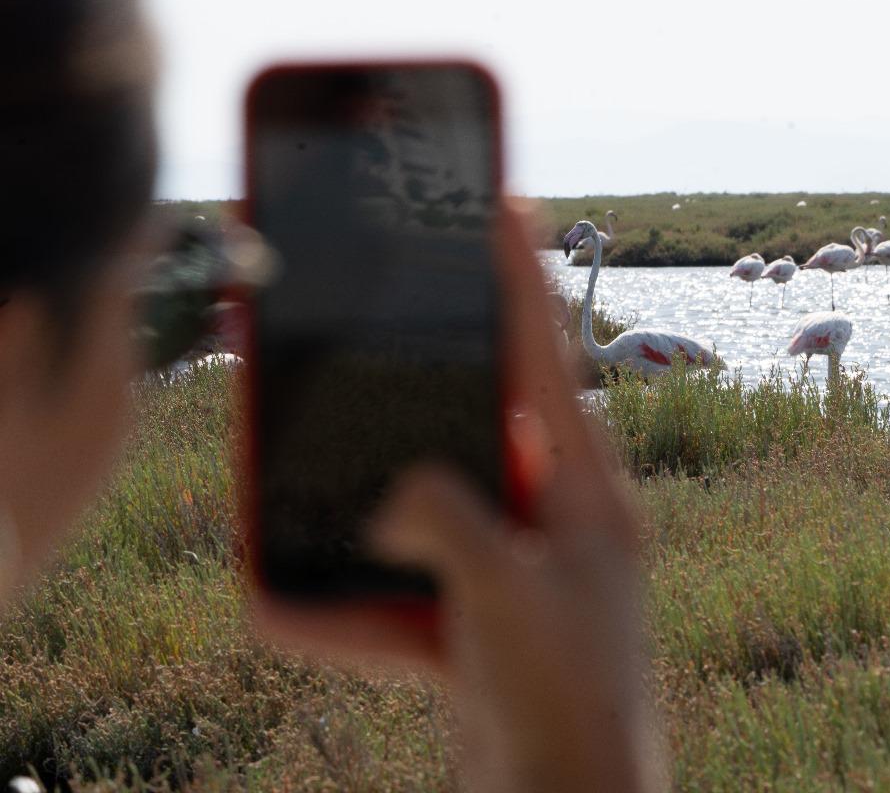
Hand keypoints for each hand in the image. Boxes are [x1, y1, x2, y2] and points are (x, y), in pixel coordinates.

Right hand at [253, 202, 661, 792]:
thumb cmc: (567, 704)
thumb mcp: (506, 596)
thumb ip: (448, 522)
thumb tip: (397, 493)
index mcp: (586, 493)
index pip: (548, 361)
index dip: (520, 279)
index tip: (503, 202)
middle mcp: (555, 520)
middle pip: (478, 419)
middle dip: (418, 384)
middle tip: (373, 320)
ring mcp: (514, 569)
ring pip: (430, 504)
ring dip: (367, 500)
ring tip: (308, 474)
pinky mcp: (477, 621)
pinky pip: (403, 591)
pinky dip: (349, 607)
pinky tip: (285, 607)